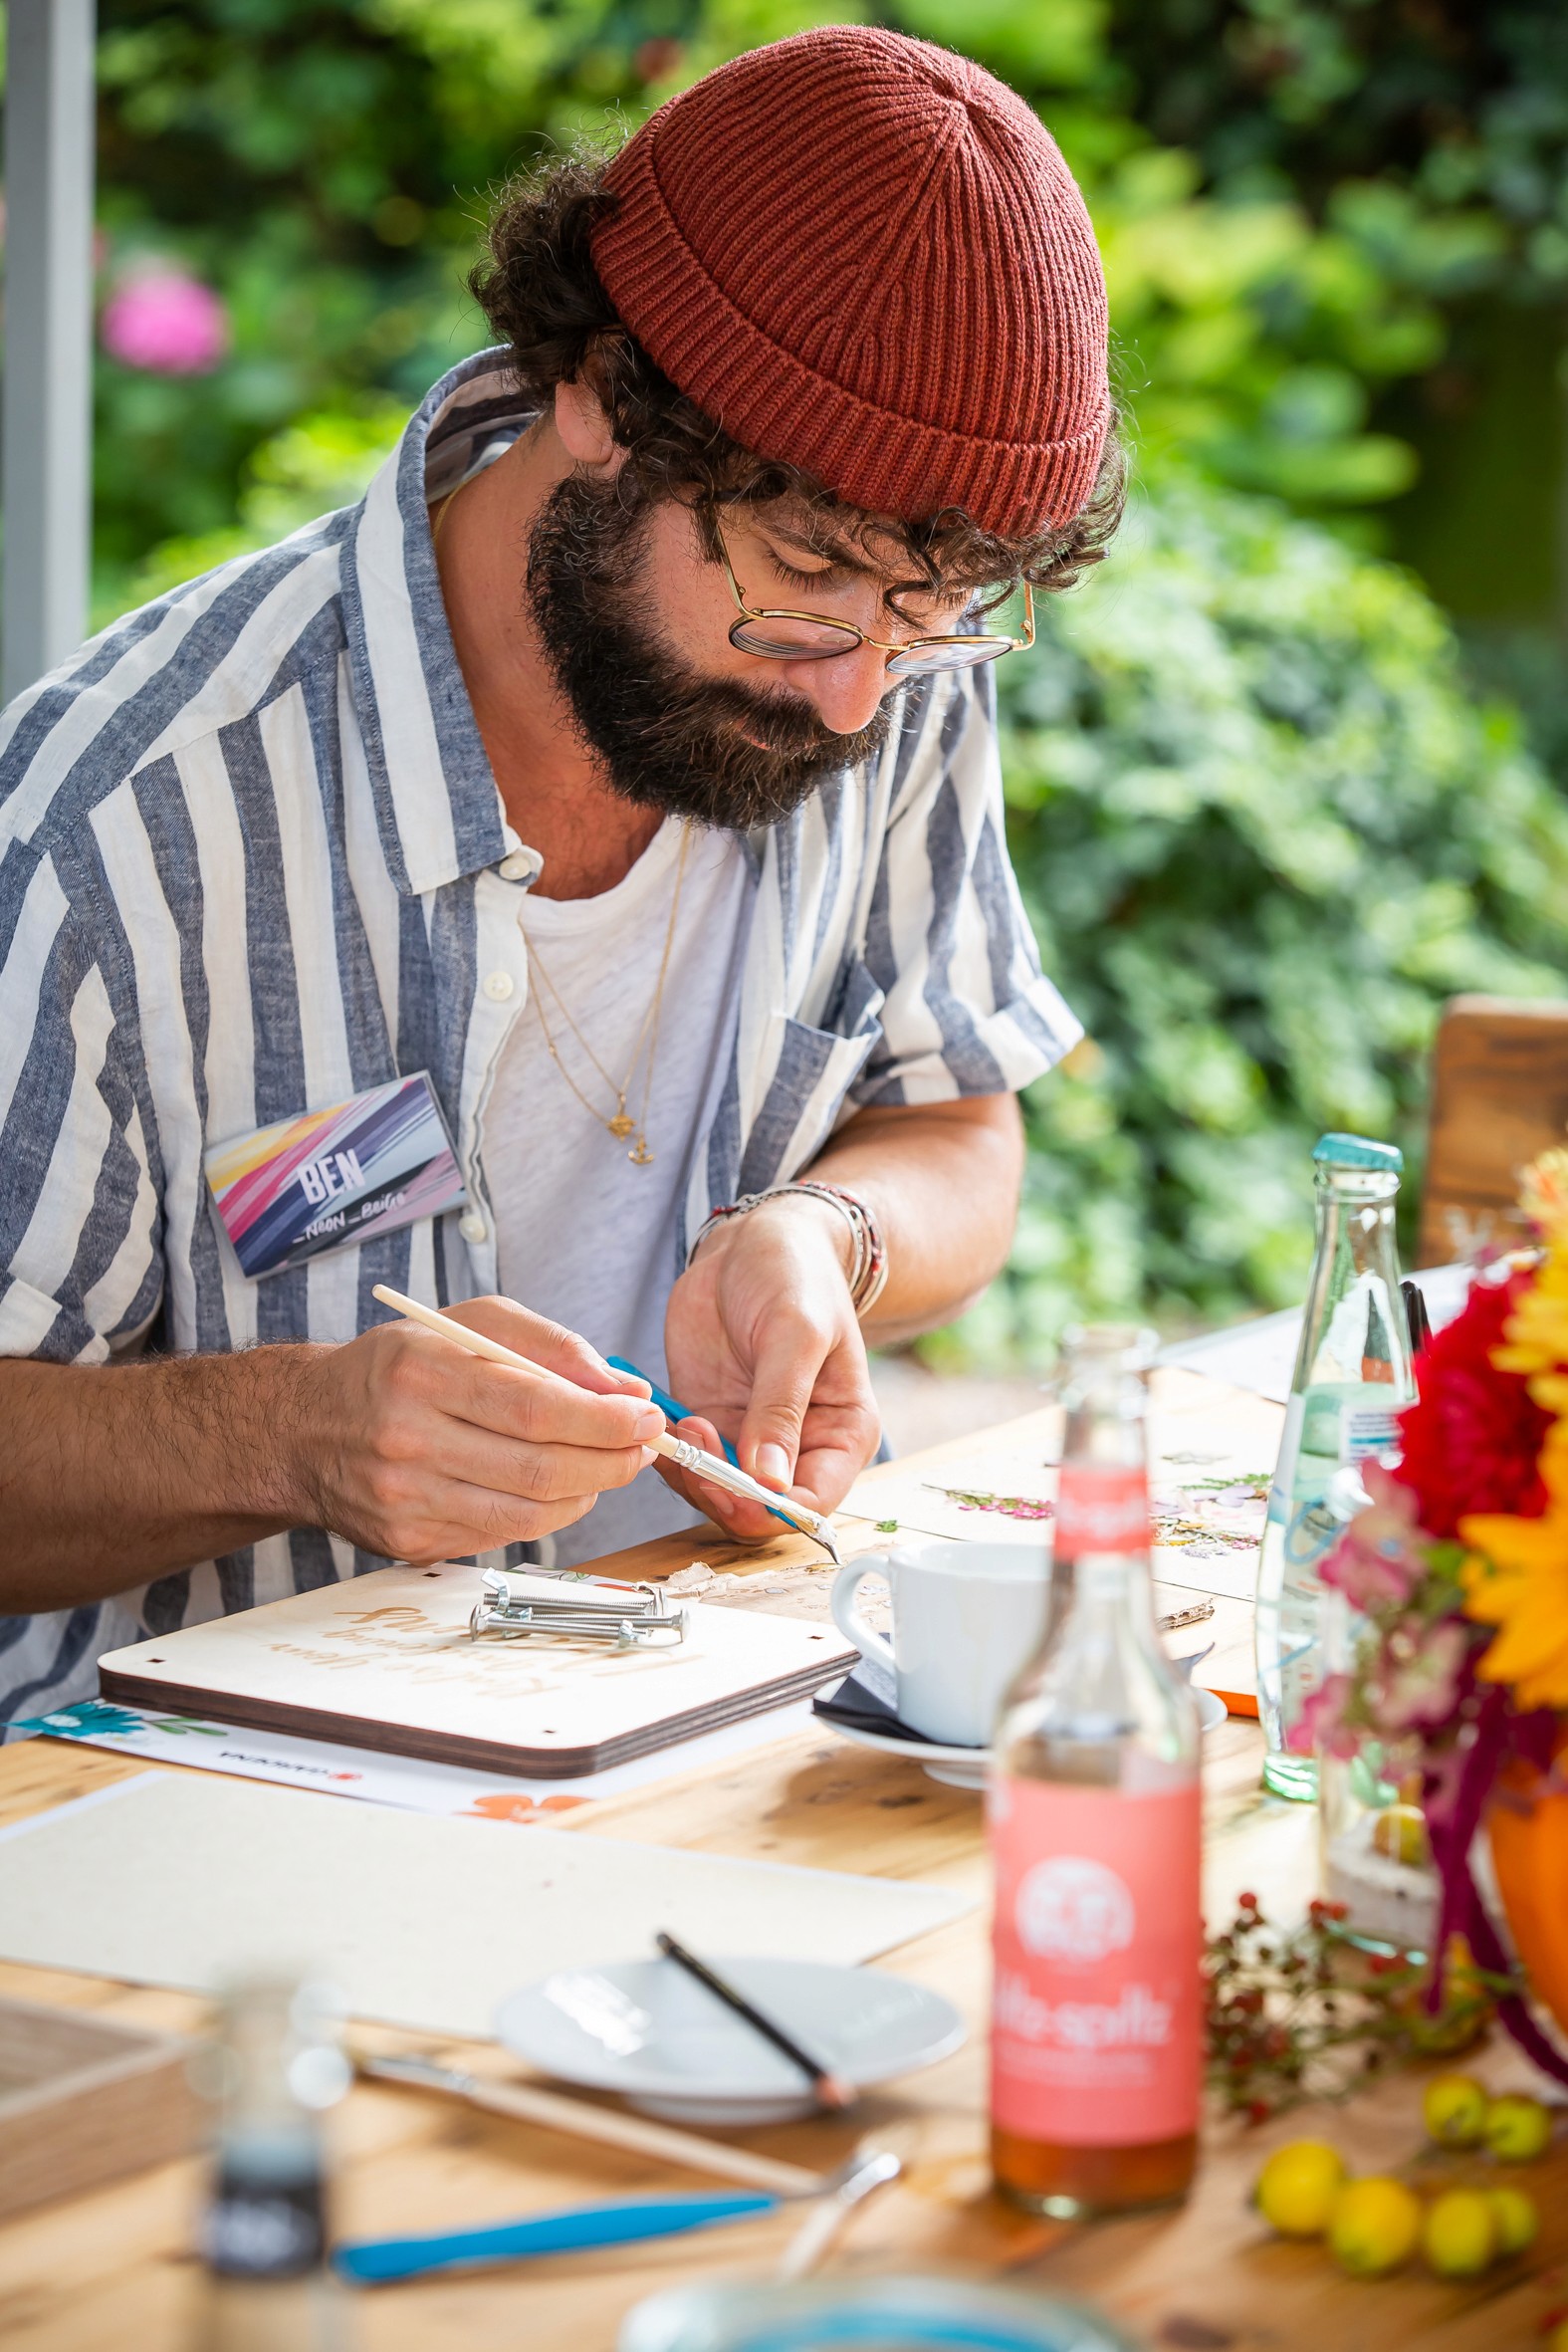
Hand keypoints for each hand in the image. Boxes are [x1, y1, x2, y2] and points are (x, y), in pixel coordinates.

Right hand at [289, 1297, 664, 1561]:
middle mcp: (405, 1440)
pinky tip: (555, 1489)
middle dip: (610, 1461)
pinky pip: (500, 1537)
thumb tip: (625, 1389)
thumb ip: (550, 1347)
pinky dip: (545, 1515)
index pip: (534, 1408)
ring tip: (605, 1466)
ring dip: (586, 1494)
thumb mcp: (467, 1325)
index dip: (603, 1420)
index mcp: (420, 1372)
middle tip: (642, 1447)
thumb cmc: (398, 1367)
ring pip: (527, 1516)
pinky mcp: (407, 1543)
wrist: (303, 1428)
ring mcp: (403, 1501)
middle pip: (538, 1470)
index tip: (645, 1415)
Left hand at [661, 1200, 880, 1539]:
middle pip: (760, 1509)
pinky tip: (663, 1419)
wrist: (752, 1240)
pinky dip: (668, 1454)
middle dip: (721, 1491)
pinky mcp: (710, 1424)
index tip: (730, 1482)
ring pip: (717, 1494)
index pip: (812, 1503)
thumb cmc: (793, 1275)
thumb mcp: (794, 1333)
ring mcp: (750, 1439)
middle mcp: (799, 1447)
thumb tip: (768, 1479)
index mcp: (842, 1434)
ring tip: (681, 1420)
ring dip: (690, 1472)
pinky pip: (685, 1465)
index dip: (770, 1508)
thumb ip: (780, 1406)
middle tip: (692, 1446)